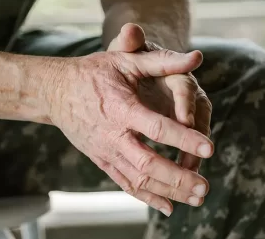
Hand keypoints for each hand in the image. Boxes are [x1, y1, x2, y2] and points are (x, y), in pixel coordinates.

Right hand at [47, 45, 213, 215]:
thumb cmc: (93, 72)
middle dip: (178, 178)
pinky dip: (148, 198)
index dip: (183, 138)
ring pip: (139, 179)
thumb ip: (162, 61)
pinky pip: (126, 184)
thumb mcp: (125, 60)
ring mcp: (106, 151)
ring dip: (169, 191)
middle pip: (148, 163)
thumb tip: (197, 57)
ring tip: (197, 197)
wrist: (55, 91)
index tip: (209, 147)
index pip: (156, 127)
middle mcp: (113, 135)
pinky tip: (169, 207)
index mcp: (122, 108)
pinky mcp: (102, 161)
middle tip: (205, 187)